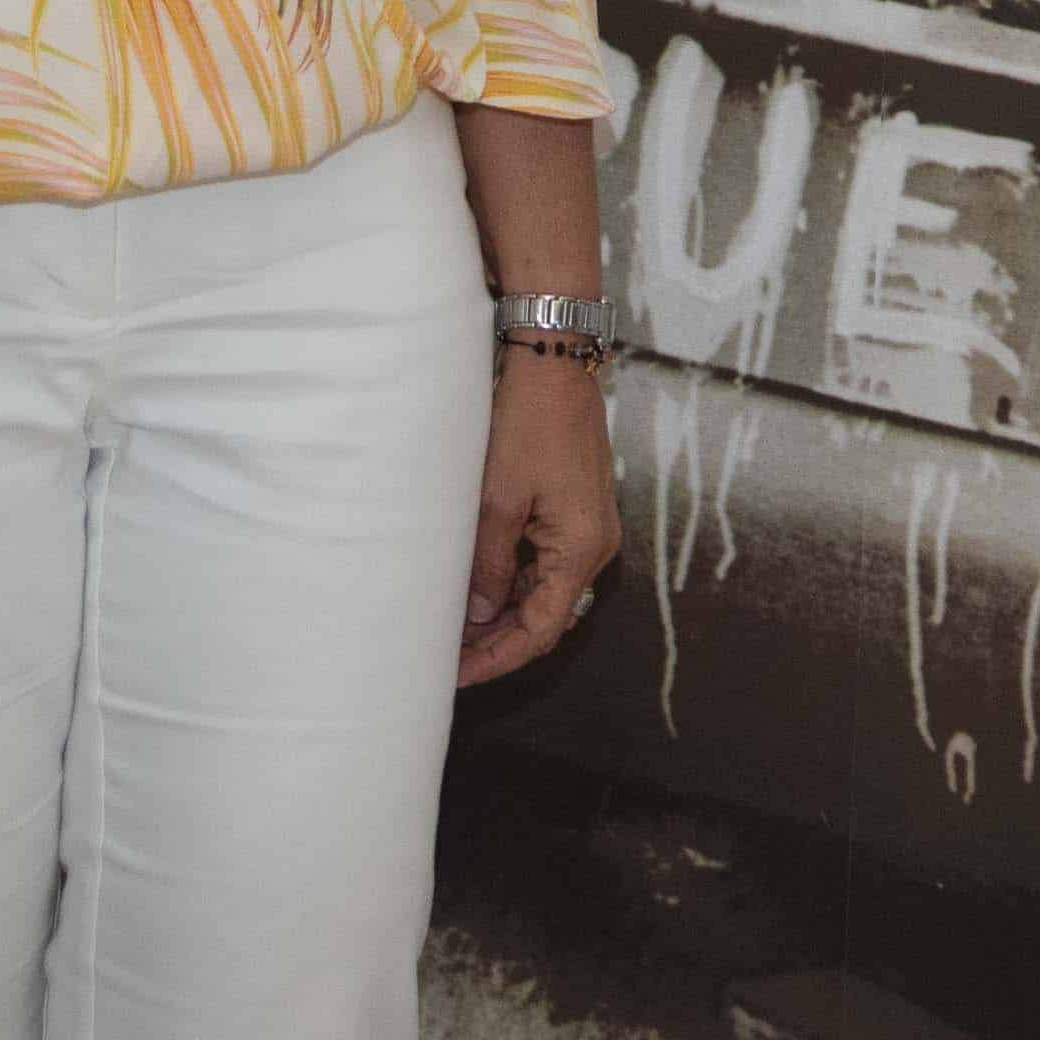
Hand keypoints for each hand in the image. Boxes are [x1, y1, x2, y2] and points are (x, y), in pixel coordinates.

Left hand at [458, 351, 621, 684]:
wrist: (554, 364)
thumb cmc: (529, 422)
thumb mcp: (498, 499)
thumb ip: (488, 564)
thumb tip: (478, 615)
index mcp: (582, 550)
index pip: (541, 631)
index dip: (497, 659)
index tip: (456, 675)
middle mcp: (594, 546)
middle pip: (545, 617)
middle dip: (496, 641)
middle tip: (446, 658)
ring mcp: (586, 528)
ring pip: (542, 591)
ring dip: (501, 612)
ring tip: (452, 627)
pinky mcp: (574, 511)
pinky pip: (544, 562)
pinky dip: (511, 580)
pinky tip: (474, 585)